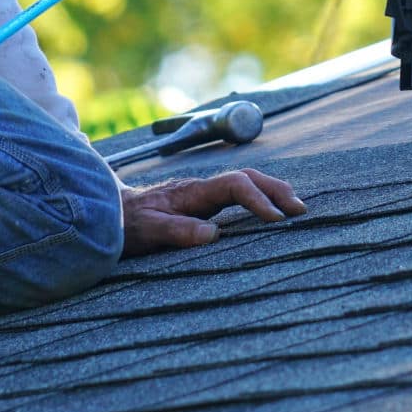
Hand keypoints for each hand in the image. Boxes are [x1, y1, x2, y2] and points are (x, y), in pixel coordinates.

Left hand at [120, 168, 306, 256]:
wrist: (110, 213)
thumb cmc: (127, 224)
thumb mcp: (148, 232)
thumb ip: (178, 231)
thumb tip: (213, 234)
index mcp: (191, 192)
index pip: (234, 185)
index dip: (257, 198)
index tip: (276, 219)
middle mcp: (201, 188)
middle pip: (247, 177)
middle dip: (275, 190)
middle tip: (300, 210)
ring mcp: (203, 193)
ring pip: (245, 182)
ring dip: (272, 191)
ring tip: (296, 208)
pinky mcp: (203, 202)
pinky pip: (238, 194)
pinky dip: (260, 198)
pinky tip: (272, 211)